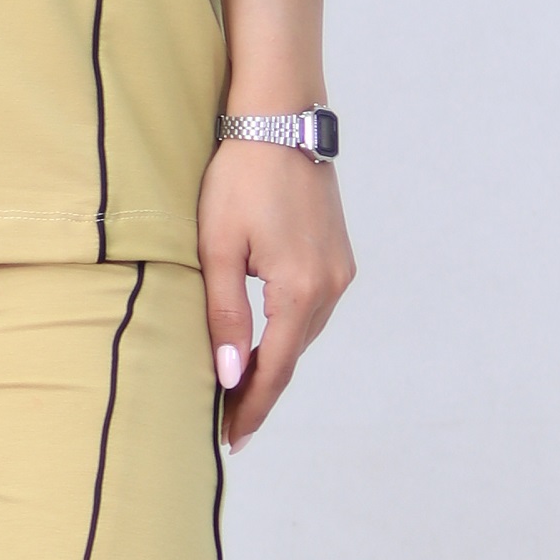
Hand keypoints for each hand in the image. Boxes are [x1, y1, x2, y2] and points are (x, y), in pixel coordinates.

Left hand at [197, 139, 354, 449]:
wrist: (279, 119)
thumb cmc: (239, 177)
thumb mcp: (218, 248)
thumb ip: (226, 315)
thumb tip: (231, 376)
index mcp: (300, 289)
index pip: (275, 369)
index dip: (251, 408)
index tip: (230, 440)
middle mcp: (330, 286)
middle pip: (293, 357)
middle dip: (259, 392)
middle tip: (226, 425)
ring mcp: (340, 270)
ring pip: (304, 335)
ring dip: (275, 363)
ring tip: (239, 390)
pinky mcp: (339, 255)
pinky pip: (312, 309)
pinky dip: (289, 333)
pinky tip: (266, 342)